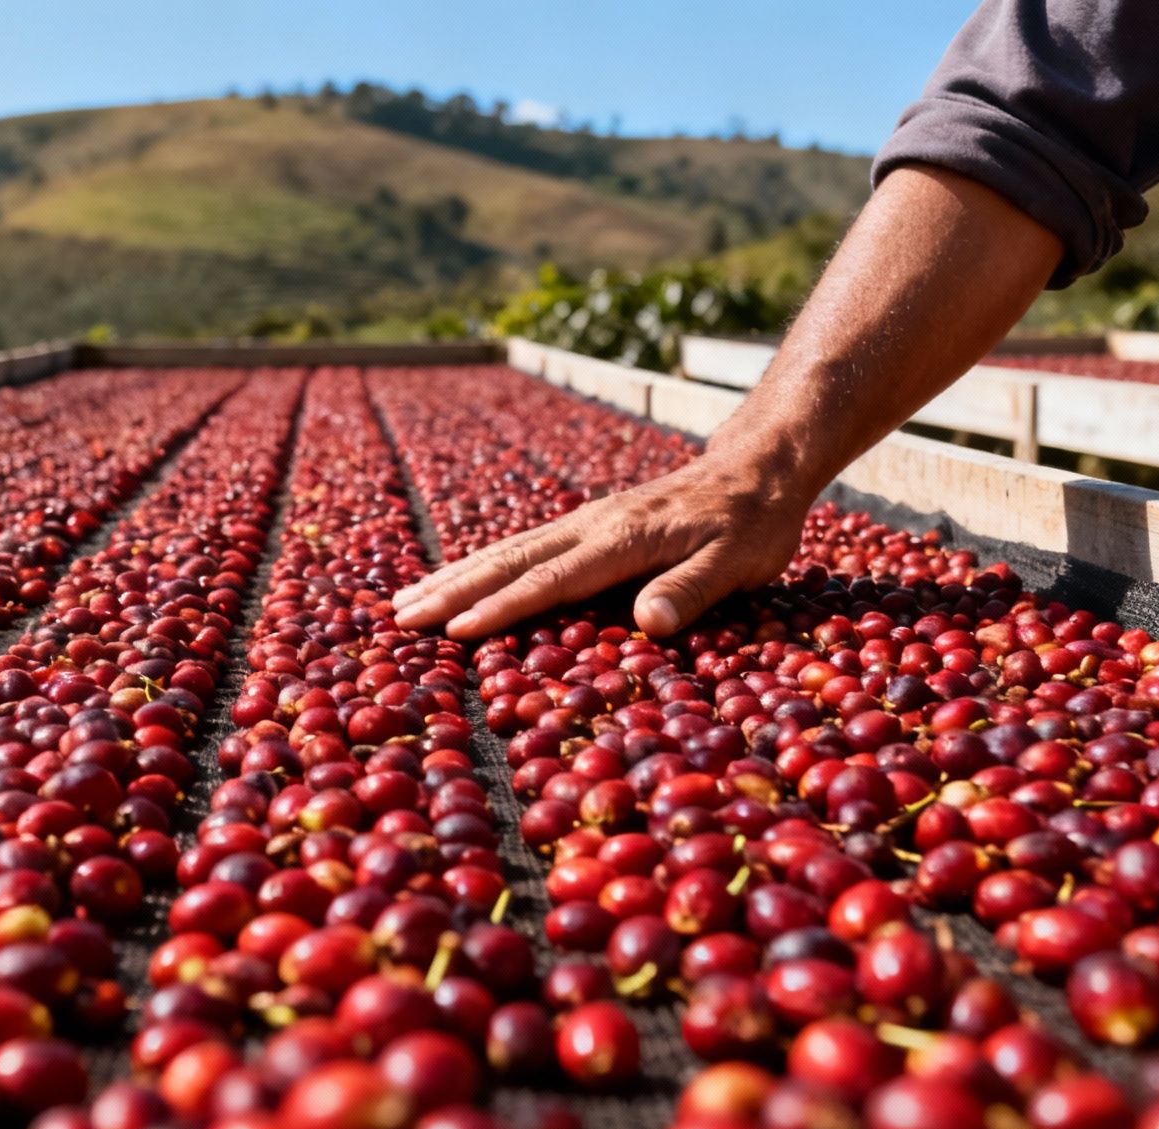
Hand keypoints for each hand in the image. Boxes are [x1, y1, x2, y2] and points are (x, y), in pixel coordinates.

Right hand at [392, 454, 810, 639]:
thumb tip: (646, 622)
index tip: (454, 632)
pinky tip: (458, 581)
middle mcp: (591, 526)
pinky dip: (481, 566)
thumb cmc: (753, 522)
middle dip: (453, 592)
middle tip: (400, 619)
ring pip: (507, 551)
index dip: (501, 610)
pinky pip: (522, 548)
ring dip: (455, 577)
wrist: (757, 467)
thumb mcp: (740, 561)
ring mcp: (585, 522)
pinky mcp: (587, 524)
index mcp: (622, 540)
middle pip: (510, 562)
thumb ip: (691, 590)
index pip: (550, 581)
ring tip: (405, 601)